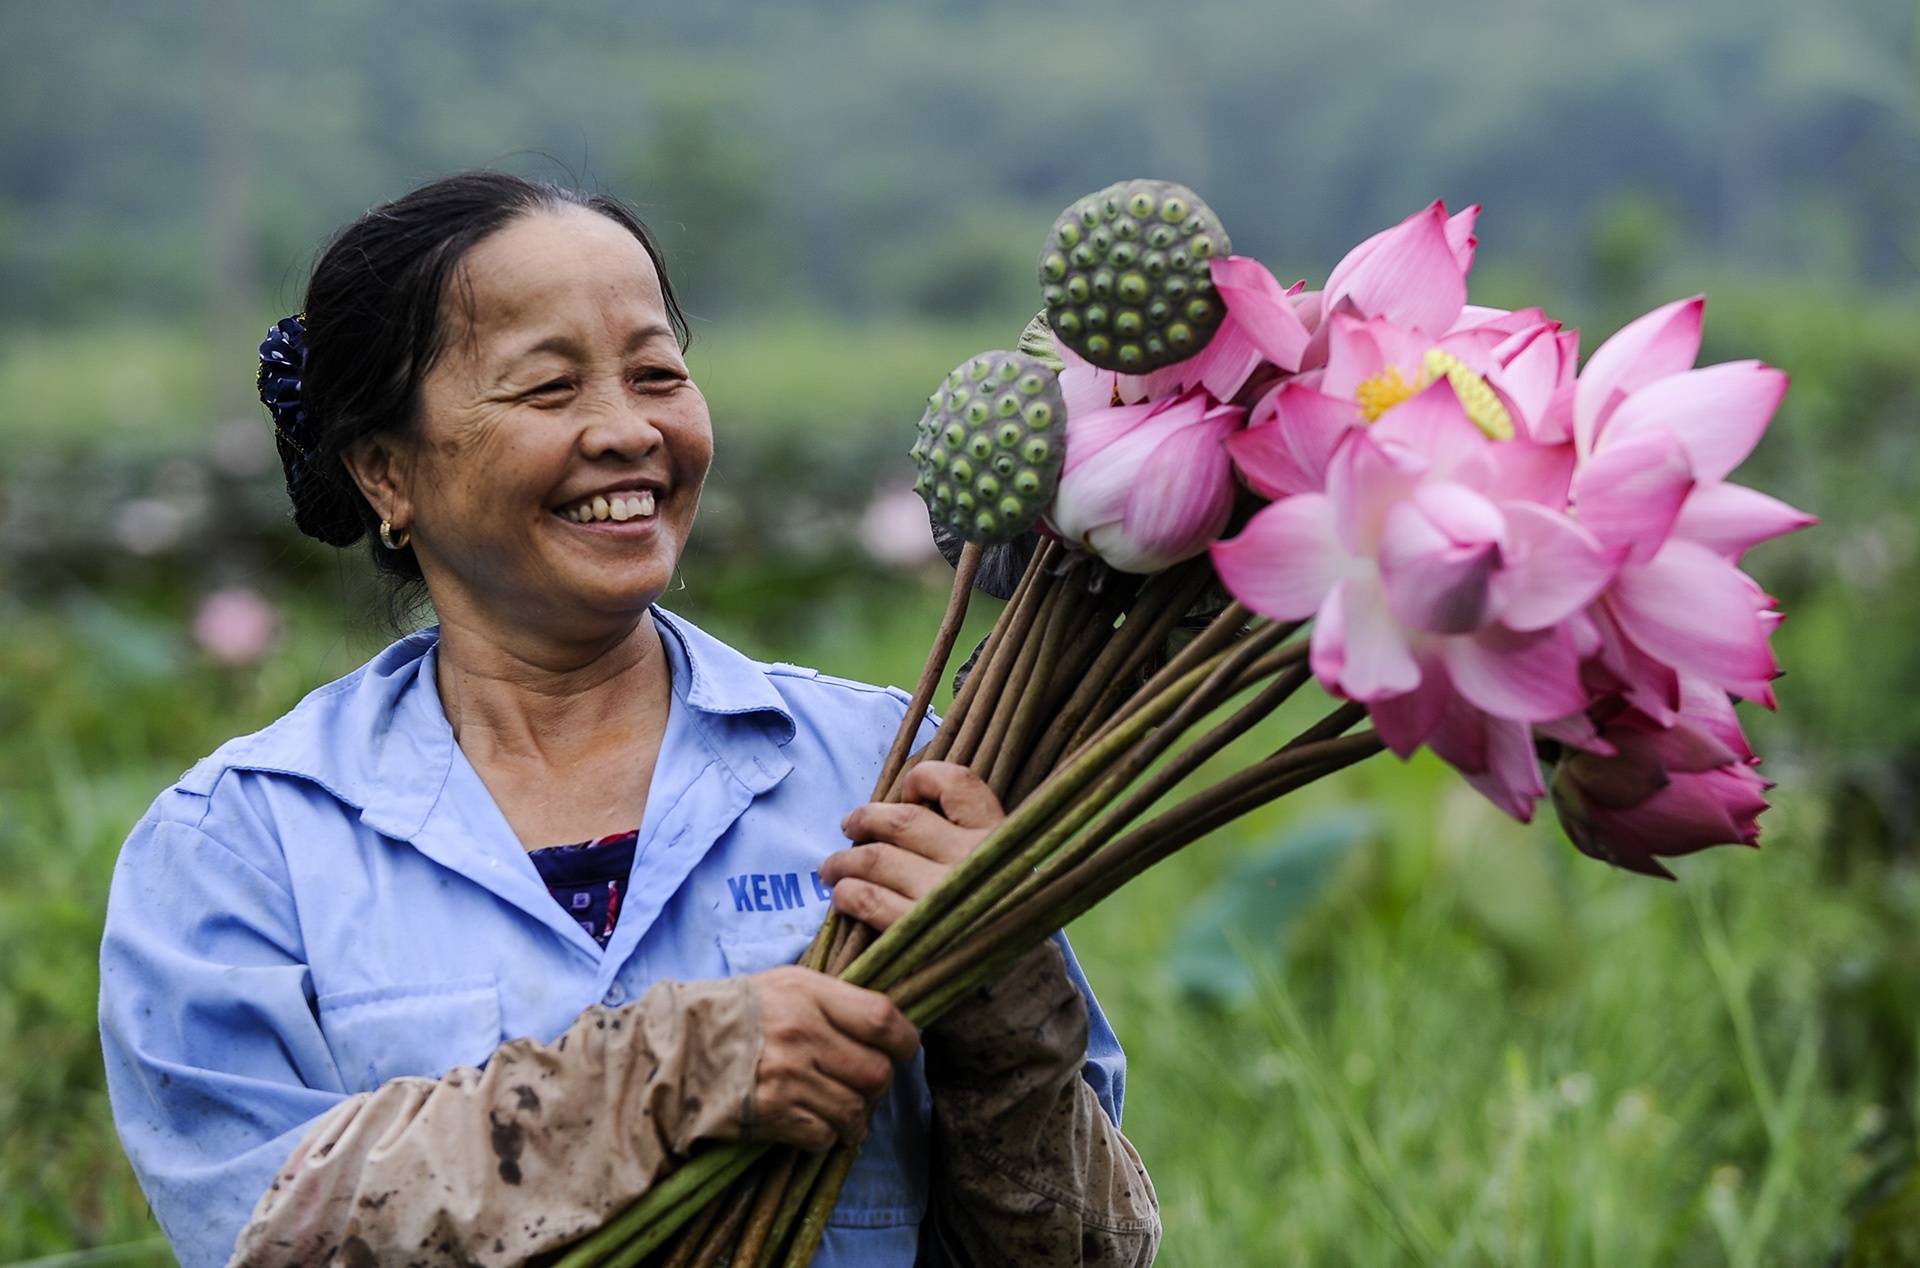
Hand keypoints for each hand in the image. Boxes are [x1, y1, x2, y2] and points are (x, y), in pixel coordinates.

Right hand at [747, 967, 919, 1150]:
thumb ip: (837, 999)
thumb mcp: (788, 984)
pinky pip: (823, 1136)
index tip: (903, 1049)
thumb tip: (889, 1025)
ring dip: (855, 1116)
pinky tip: (815, 1122)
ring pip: (854, 1110)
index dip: (906, 1040)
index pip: (883, 1019)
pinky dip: (827, 1135)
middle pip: (876, 1073)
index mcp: (809, 994)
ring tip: (842, 1108)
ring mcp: (786, 1077)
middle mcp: (801, 1034)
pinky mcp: (770, 1113)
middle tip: (865, 1083)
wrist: (677, 1047)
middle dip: (878, 1084)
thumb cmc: (739, 1011)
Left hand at [822, 761, 1005, 932]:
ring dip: (843, 860)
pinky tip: (842, 897)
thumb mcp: (996, 868)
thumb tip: (901, 802)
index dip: (922, 779)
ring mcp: (944, 896)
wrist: (1012, 993)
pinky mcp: (917, 933)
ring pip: (875, 858)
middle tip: (849, 828)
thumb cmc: (992, 921)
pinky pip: (867, 900)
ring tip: (832, 869)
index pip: (957, 781)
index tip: (906, 794)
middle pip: (901, 820)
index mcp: (998, 837)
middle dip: (864, 819)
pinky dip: (847, 894)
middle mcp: (973, 860)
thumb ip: (961, 834)